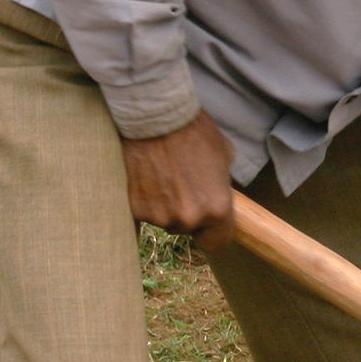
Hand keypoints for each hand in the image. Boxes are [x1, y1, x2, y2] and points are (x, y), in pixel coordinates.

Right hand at [120, 111, 236, 249]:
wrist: (156, 118)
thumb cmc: (194, 131)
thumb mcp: (224, 155)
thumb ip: (223, 182)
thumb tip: (220, 189)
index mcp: (217, 209)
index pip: (217, 243)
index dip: (212, 232)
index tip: (207, 223)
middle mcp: (189, 218)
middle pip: (187, 229)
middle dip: (186, 212)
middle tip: (182, 185)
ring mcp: (159, 216)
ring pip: (164, 220)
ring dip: (164, 205)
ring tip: (164, 176)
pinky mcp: (136, 209)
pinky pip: (144, 211)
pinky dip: (145, 199)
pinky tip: (148, 176)